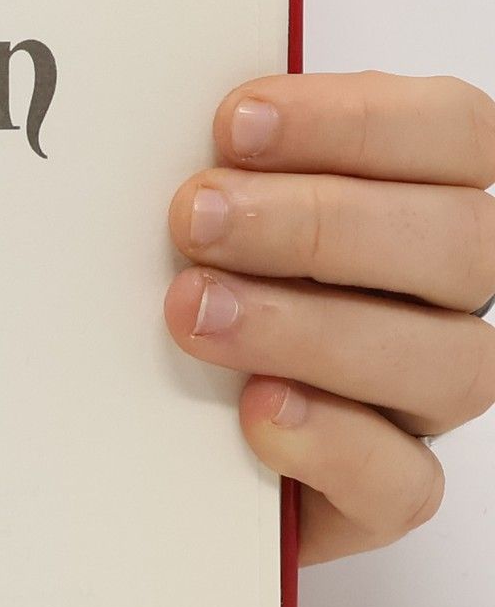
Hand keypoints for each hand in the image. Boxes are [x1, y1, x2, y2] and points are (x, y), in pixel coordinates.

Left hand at [166, 72, 494, 562]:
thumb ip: (223, 164)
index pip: (454, 132)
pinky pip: (403, 482)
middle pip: (457, 245)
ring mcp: (427, 398)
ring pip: (445, 363)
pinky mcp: (385, 494)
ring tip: (196, 310)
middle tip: (194, 218)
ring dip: (311, 329)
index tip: (235, 122)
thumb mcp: (206, 210)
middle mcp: (449, 296)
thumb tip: (156, 111)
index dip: (357, 121)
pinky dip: (331, 442)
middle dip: (317, 224)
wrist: (149, 426)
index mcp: (429, 197)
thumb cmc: (197, 277)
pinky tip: (258, 411)